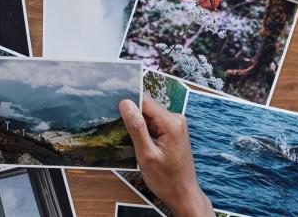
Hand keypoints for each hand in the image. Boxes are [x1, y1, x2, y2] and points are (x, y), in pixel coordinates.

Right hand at [119, 96, 214, 216]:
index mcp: (172, 123)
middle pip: (147, 108)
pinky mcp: (173, 131)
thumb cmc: (166, 180)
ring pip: (149, 116)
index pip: (145, 101)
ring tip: (133, 142)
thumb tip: (125, 104)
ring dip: (138, 126)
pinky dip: (145, 131)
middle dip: (133, 117)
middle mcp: (176, 119)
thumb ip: (136, 128)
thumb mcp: (146, 155)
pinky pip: (155, 124)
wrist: (183, 195)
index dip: (128, 104)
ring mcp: (176, 125)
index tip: (113, 112)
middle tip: (122, 133)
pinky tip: (141, 144)